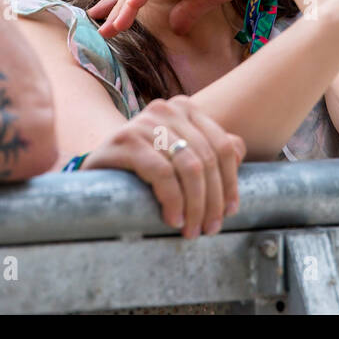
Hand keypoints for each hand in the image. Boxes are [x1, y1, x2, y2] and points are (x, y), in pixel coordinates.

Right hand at [81, 96, 245, 238]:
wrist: (98, 167)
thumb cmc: (143, 164)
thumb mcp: (178, 155)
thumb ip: (208, 149)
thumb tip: (239, 150)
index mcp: (185, 108)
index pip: (223, 146)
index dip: (231, 182)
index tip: (230, 212)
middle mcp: (166, 109)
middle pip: (207, 159)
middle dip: (212, 201)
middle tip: (209, 229)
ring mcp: (145, 122)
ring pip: (188, 167)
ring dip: (194, 206)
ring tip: (190, 229)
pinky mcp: (124, 140)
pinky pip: (160, 173)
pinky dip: (172, 200)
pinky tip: (172, 218)